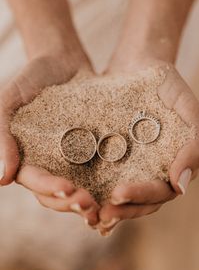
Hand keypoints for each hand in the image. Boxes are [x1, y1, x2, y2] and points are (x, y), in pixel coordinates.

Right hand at [0, 53, 99, 225]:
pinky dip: (103, 185)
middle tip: (89, 206)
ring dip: (87, 202)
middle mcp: (47, 163)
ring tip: (102, 208)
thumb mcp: (9, 102)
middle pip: (55, 193)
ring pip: (76, 189)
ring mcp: (69, 159)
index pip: (35, 180)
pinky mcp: (90, 151)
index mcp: (25, 156)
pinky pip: (95, 172)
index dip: (49, 188)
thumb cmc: (30, 78)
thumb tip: (3, 179)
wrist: (61, 61)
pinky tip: (116, 194)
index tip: (67, 190)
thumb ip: (1, 136)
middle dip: (70, 202)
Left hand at [98, 61, 198, 234]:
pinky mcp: (111, 156)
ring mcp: (132, 165)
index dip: (142, 196)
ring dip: (105, 207)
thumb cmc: (167, 85)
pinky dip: (92, 190)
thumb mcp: (186, 108)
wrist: (138, 65)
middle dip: (120, 210)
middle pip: (139, 202)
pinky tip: (76, 196)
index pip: (161, 192)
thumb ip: (193, 145)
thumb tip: (180, 186)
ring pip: (120, 196)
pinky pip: (102, 177)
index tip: (119, 194)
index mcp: (173, 164)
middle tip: (100, 215)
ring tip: (85, 212)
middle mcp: (152, 170)